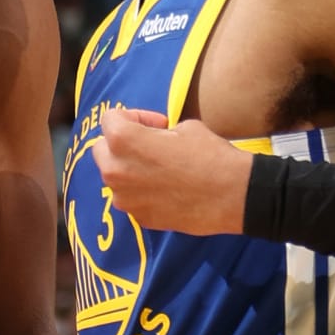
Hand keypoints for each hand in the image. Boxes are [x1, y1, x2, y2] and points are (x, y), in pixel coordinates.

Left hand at [94, 108, 252, 236]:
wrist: (233, 195)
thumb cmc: (211, 155)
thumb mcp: (184, 127)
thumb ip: (155, 132)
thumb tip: (152, 138)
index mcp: (123, 141)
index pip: (110, 119)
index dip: (135, 117)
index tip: (156, 125)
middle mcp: (115, 171)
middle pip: (102, 150)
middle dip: (121, 144)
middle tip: (150, 144)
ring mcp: (125, 199)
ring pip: (115, 177)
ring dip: (129, 169)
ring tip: (159, 168)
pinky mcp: (139, 217)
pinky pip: (131, 198)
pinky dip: (142, 191)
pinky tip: (167, 189)